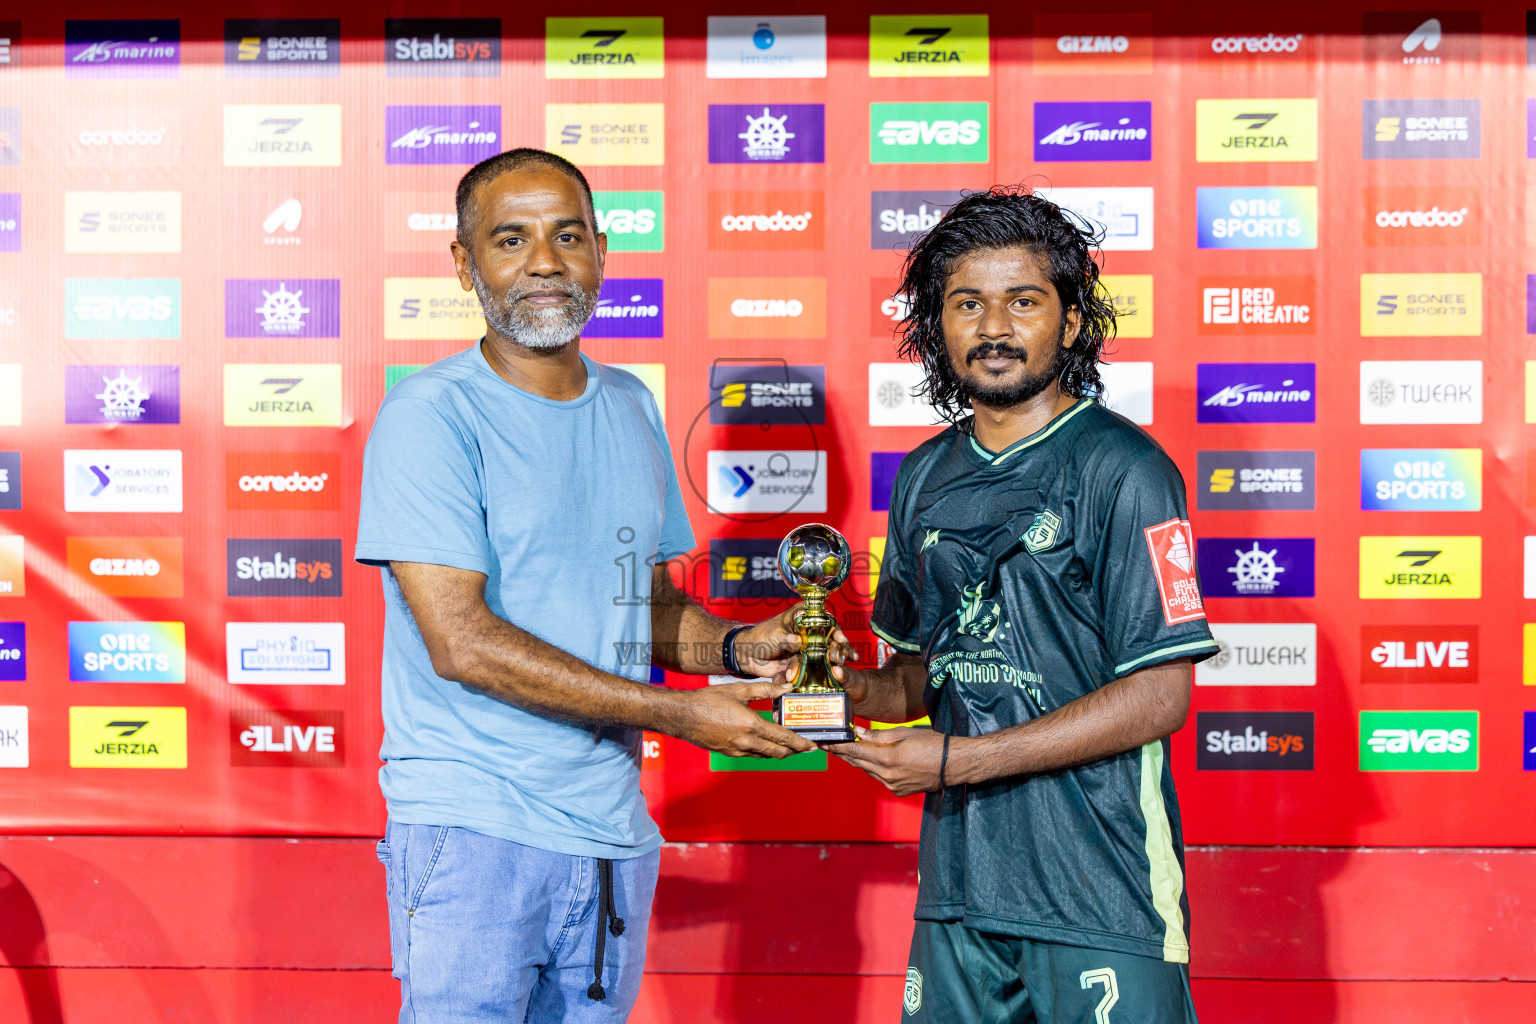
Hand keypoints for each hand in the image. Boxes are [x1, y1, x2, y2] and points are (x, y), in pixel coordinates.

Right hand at [674, 679, 815, 757]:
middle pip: (778, 752)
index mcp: (751, 725)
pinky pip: (752, 754)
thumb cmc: (709, 700)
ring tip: (788, 746)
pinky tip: (765, 743)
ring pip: (765, 755)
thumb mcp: (738, 690)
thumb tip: (786, 687)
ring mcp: (737, 750)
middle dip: (794, 751)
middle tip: (805, 747)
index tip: (812, 746)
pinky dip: (763, 750)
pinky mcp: (729, 753)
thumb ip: (765, 689)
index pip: (783, 738)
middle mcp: (746, 741)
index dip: (800, 743)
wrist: (682, 716)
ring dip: (779, 752)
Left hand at [735, 603, 854, 682]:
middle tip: (839, 655)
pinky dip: (824, 669)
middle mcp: (807, 630)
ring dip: (832, 658)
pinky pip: (816, 664)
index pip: (823, 619)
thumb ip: (786, 638)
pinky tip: (835, 672)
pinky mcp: (804, 660)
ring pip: (824, 651)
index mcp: (802, 616)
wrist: (749, 656)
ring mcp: (807, 645)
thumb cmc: (760, 638)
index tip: (839, 638)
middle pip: (828, 636)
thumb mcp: (774, 635)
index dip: (833, 628)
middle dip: (836, 646)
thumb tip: (798, 642)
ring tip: (837, 664)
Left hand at [824, 725, 949, 796]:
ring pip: (868, 771)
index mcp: (887, 758)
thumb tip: (858, 733)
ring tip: (846, 752)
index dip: (838, 747)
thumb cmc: (932, 744)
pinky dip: (873, 769)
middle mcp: (887, 775)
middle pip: (858, 763)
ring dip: (858, 761)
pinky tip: (872, 761)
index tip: (825, 743)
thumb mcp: (904, 733)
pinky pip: (879, 778)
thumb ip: (878, 735)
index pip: (855, 752)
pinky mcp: (898, 791)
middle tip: (829, 746)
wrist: (953, 765)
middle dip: (843, 754)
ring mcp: (892, 785)